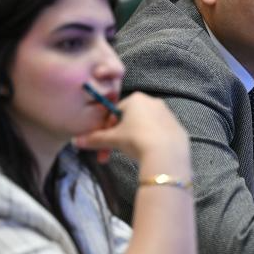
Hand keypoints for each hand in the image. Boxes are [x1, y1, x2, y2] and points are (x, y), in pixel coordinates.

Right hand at [73, 92, 189, 168]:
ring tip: (133, 154)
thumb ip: (94, 139)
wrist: (166, 153)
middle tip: (114, 153)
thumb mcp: (112, 139)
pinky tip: (149, 154)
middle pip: (130, 119)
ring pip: (145, 126)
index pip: (115, 112)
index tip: (105, 144)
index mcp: (136, 99)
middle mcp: (153, 101)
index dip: (107, 128)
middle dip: (120, 137)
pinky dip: (152, 141)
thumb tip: (75, 142)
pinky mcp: (178, 127)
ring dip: (135, 138)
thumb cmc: (136, 139)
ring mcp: (168, 114)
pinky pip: (160, 133)